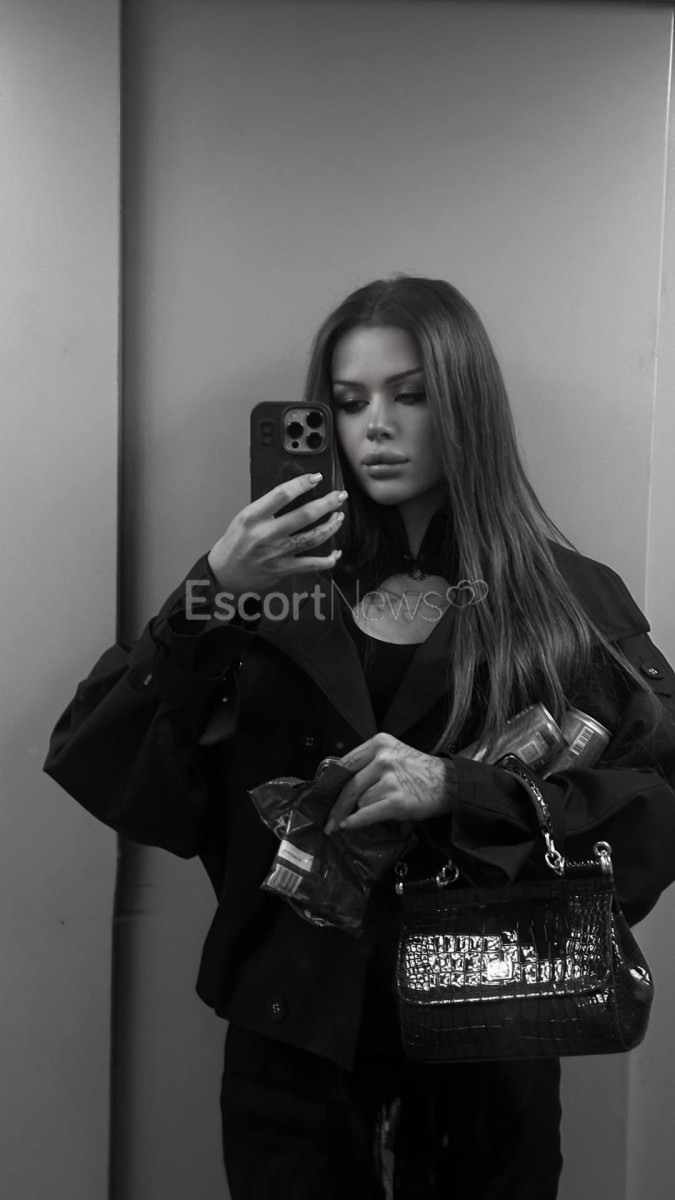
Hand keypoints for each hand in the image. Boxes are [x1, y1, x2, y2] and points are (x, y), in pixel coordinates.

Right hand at [207, 473, 346, 593]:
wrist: (223, 573)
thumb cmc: (235, 544)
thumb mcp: (244, 518)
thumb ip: (267, 508)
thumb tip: (295, 494)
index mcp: (253, 517)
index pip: (282, 494)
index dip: (302, 484)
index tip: (316, 478)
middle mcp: (266, 534)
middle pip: (305, 515)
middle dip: (327, 503)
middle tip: (339, 496)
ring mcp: (276, 553)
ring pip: (313, 537)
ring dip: (331, 526)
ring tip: (338, 517)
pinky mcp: (283, 569)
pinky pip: (312, 564)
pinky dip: (328, 559)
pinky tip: (335, 553)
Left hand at [324, 732, 455, 832]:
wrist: (450, 783)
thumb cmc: (418, 770)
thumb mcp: (393, 755)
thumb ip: (368, 764)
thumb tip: (338, 785)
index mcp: (379, 743)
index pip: (346, 764)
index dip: (332, 784)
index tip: (323, 797)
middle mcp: (383, 758)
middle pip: (349, 786)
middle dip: (337, 807)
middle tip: (328, 822)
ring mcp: (390, 779)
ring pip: (361, 801)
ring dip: (363, 811)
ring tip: (379, 809)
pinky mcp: (397, 800)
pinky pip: (367, 814)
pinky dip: (355, 822)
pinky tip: (347, 826)